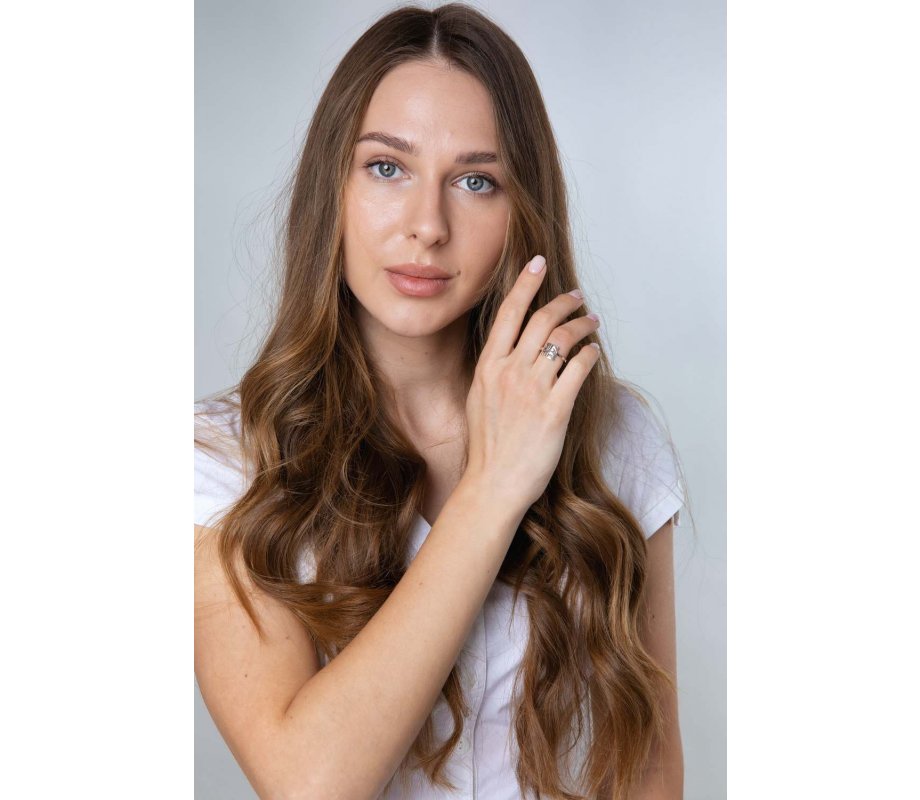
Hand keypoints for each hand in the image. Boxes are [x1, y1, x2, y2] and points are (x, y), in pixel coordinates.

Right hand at [463, 254, 601, 510]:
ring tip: (591, 322)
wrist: (492, 484)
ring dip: (582, 325)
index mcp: (488, 367)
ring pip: (563, 340)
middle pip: (541, 320)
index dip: (526, 283)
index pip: (508, 313)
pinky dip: (589, 355)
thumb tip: (512, 351)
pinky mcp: (555, 410)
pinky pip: (579, 370)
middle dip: (563, 302)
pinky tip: (593, 353)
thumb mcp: (478, 399)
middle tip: (577, 297)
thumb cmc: (487, 447)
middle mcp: (509, 373)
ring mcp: (532, 391)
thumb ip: (494, 372)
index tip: (539, 263)